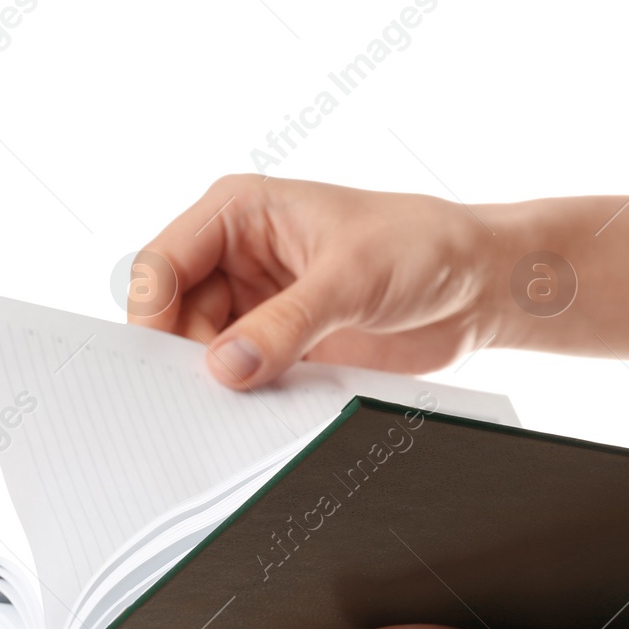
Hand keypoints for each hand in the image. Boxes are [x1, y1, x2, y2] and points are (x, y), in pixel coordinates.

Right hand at [126, 175, 514, 387]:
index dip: (152, 314)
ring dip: (217, 384)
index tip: (159, 365)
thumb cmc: (422, 247)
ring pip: (204, 352)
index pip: (164, 264)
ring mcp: (257, 304)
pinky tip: (260, 415)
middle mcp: (237, 256)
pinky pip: (243, 377)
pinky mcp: (281, 345)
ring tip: (240, 410)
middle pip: (175, 316)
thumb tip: (224, 368)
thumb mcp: (350, 280)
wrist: (477, 285)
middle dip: (184, 357)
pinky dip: (245, 399)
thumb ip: (285, 325)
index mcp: (238, 212)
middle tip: (199, 402)